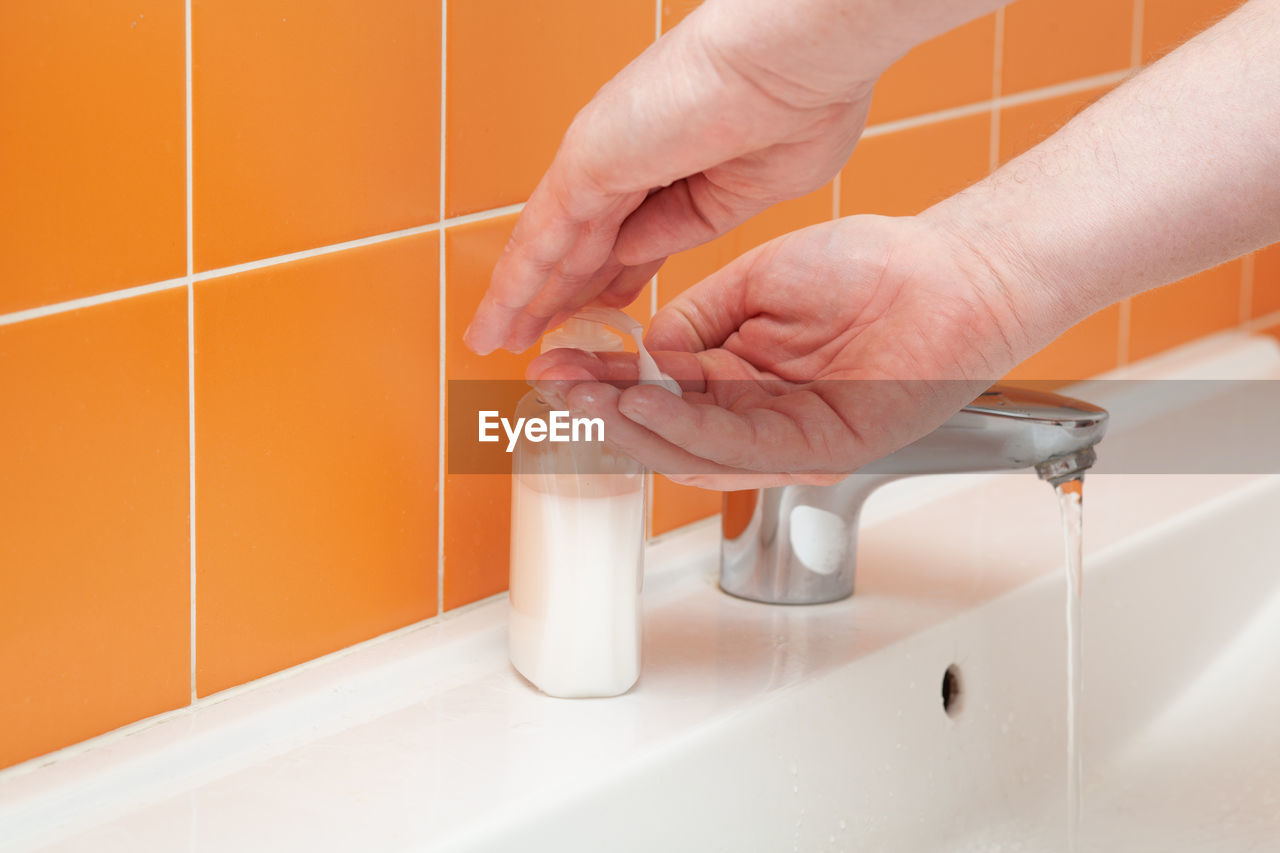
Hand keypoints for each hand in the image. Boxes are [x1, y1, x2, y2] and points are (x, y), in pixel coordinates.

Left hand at [464, 0, 884, 355]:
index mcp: (680, 165)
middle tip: (533, 334)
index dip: (612, 277)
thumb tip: (636, 255)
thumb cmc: (802, 105)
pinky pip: (541, 240)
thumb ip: (692, 225)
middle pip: (584, 244)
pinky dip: (516, 285)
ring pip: (553, 247)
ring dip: (523, 298)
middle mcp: (633, 157)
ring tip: (497, 339)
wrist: (800, 61)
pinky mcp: (586, 166)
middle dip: (559, 294)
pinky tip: (497, 321)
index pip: (633, 236)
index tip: (600, 307)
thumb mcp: (750, 194)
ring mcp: (604, 161)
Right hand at [527, 214, 1034, 488]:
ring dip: (631, 429)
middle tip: (550, 395)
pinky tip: (644, 408)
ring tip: (582, 404)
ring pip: (692, 448)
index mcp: (740, 379)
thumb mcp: (757, 283)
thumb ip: (697, 320)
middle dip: (602, 413)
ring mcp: (788, 438)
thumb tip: (647, 352)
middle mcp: (758, 416)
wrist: (948, 273)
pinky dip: (687, 430)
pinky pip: (741, 446)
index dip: (603, 384)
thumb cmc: (869, 268)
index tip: (553, 369)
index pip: (656, 391)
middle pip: (664, 430)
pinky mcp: (820, 449)